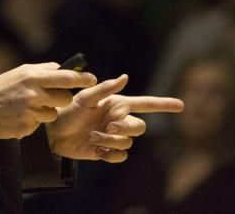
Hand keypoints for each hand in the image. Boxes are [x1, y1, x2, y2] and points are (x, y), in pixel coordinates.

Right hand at [0, 62, 96, 139]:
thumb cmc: (1, 87)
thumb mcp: (21, 72)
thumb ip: (43, 70)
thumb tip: (63, 68)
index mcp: (33, 77)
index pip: (66, 77)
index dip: (83, 79)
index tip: (93, 79)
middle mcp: (34, 94)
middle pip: (65, 99)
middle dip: (62, 98)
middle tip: (51, 96)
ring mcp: (30, 113)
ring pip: (53, 114)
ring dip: (45, 111)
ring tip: (28, 107)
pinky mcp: (26, 128)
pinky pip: (38, 125)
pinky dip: (32, 122)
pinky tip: (18, 116)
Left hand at [46, 74, 183, 161]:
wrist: (53, 134)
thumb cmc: (68, 110)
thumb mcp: (84, 98)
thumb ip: (105, 88)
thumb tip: (125, 77)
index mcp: (118, 104)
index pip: (146, 104)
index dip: (164, 104)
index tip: (181, 105)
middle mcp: (119, 120)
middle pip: (140, 127)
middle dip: (125, 128)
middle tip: (106, 127)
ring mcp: (114, 136)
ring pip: (128, 143)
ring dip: (111, 141)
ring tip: (92, 137)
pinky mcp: (107, 151)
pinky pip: (120, 156)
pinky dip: (110, 154)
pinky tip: (96, 150)